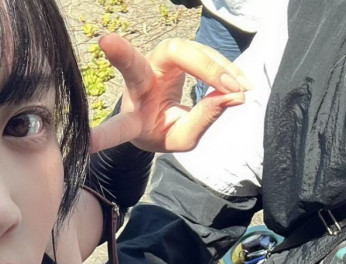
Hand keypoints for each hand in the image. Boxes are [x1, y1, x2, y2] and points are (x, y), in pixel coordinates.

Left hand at [89, 34, 251, 153]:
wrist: (155, 122)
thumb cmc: (162, 132)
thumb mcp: (181, 138)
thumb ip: (203, 120)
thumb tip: (234, 96)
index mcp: (135, 108)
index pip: (122, 103)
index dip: (115, 79)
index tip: (103, 42)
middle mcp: (142, 80)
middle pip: (169, 54)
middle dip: (200, 64)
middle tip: (229, 85)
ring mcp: (157, 62)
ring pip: (189, 52)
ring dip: (219, 68)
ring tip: (241, 89)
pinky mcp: (174, 55)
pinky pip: (202, 54)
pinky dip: (225, 67)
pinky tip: (241, 82)